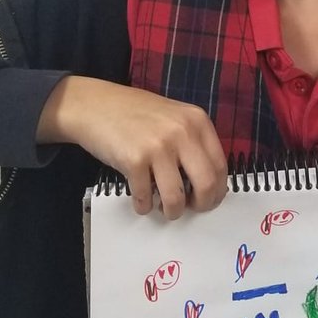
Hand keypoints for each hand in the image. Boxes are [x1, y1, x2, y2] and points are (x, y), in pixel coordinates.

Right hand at [38, 75, 227, 218]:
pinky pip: (145, 198)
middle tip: (188, 208)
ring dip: (171, 211)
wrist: (96, 105)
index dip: (217, 191)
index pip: (221, 166)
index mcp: (197, 121)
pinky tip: (140, 199)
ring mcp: (158, 146)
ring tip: (163, 207)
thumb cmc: (135, 114)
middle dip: (200, 205)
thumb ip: (193, 142)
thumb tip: (207, 182)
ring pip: (176, 198)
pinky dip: (143, 205)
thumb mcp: (174, 118)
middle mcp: (183, 132)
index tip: (208, 200)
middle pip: (207, 184)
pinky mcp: (134, 160)